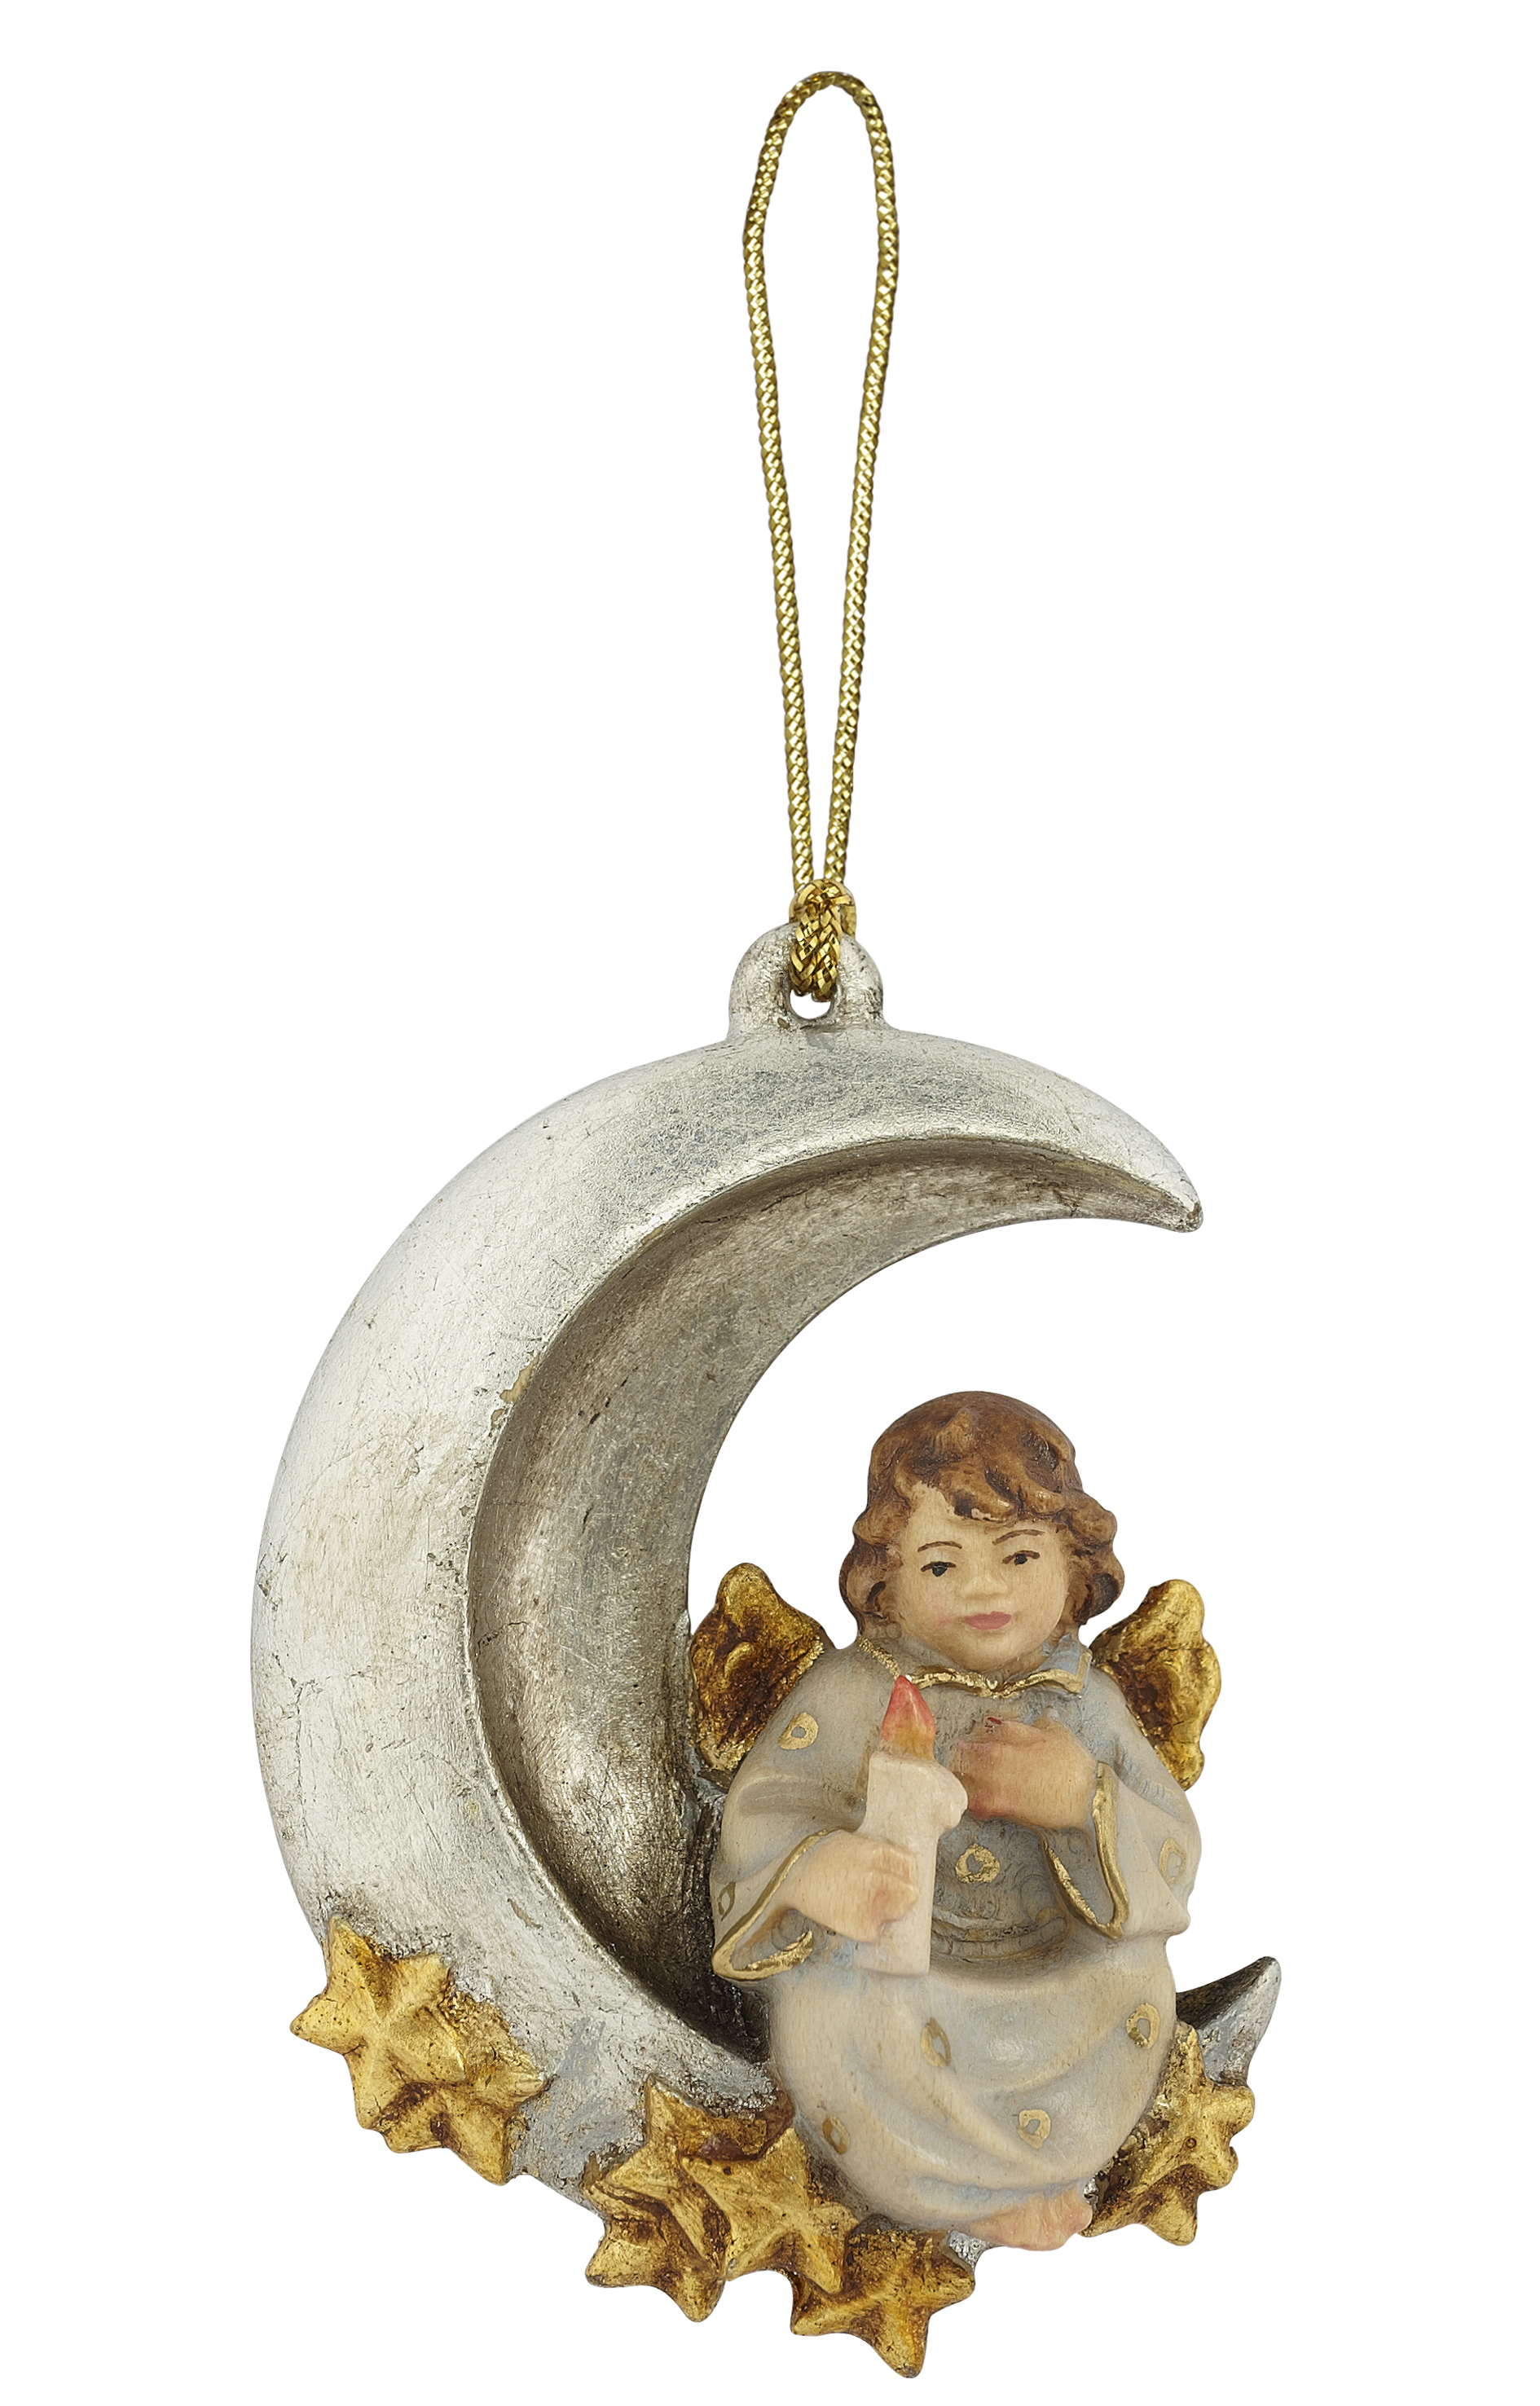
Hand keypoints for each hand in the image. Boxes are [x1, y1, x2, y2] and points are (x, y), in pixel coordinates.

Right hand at [778, 1831, 919, 1942]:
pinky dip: (869, 1928)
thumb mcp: (848, 1841)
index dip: (909, 1873)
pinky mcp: (858, 1926)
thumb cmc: (820, 1858)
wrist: (791, 1878)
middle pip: (909, 1892)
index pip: (910, 1866)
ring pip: (896, 1913)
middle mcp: (875, 1877)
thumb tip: (896, 1858)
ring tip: (873, 1907)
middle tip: (894, 1897)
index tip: (905, 1878)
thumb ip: (873, 1849)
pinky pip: (875, 1931)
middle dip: (903, 1895)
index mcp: (875, 1853)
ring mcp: (867, 1903)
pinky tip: (857, 1917)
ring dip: (888, 1911)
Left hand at [952, 1716, 1097, 1829]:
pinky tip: (972, 1800)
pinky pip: (977, 1801)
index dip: (982, 1735)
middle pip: (970, 1750)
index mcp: (1015, 1734)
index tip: (978, 1739)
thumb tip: (1045, 1713)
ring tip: (961, 1776)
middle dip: (964, 1752)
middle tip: (959, 1755)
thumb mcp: (1061, 1735)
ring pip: (968, 1774)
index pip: (989, 1729)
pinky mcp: (1003, 1804)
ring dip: (962, 1774)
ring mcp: (1000, 1780)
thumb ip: (1046, 1723)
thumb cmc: (1077, 1765)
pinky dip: (972, 1800)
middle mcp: (1002, 1754)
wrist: (1087, 1797)